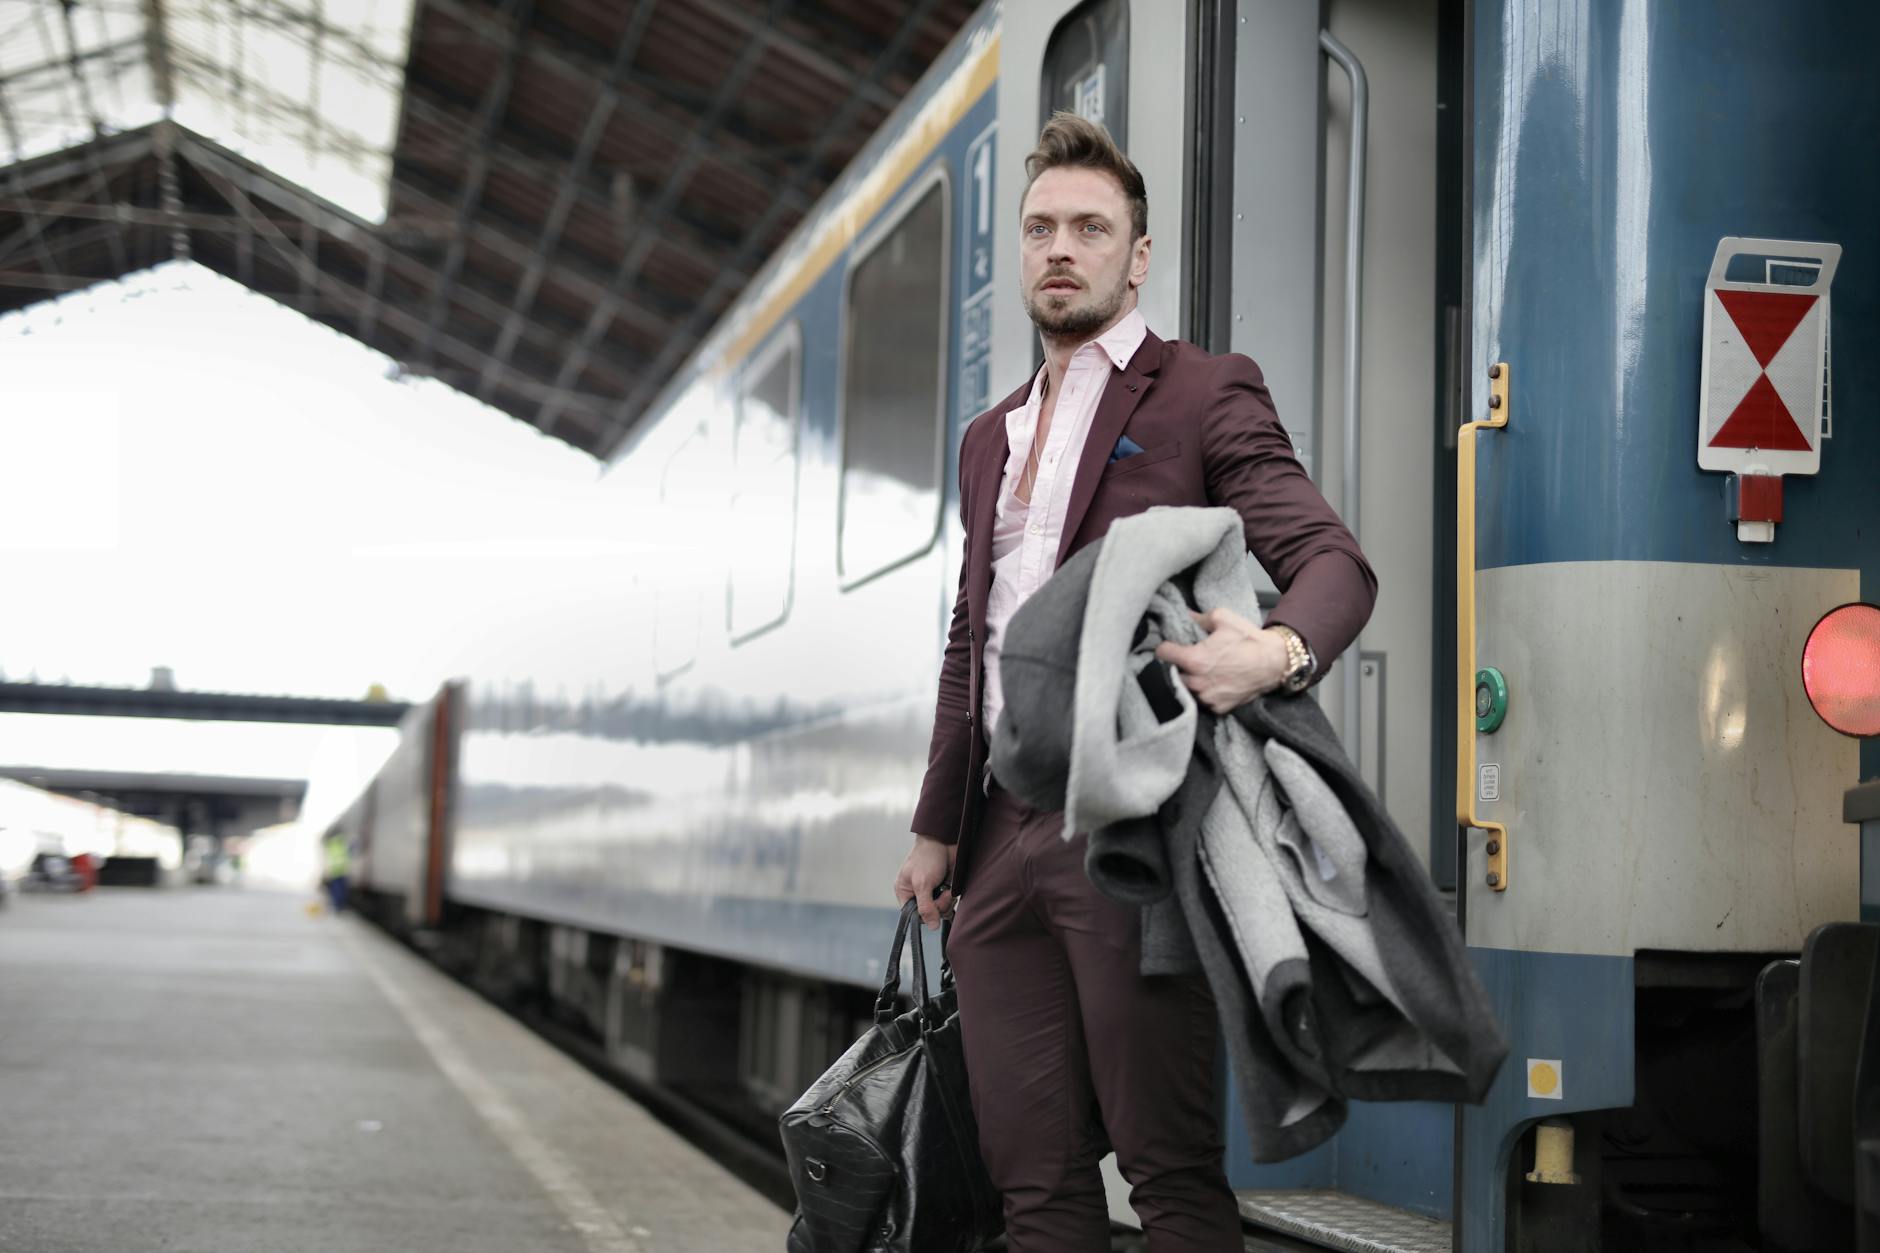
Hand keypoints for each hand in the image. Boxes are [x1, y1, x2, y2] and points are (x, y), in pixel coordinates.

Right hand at [894, 835, 956, 929]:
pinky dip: (952, 899)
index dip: (923, 915)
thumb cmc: (927, 858)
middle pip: (928, 915)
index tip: (931, 907)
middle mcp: (917, 894)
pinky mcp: (944, 889)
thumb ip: (926, 906)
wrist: (945, 840)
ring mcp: (932, 892)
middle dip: (938, 906)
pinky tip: (951, 891)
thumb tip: (931, 926)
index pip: (912, 915)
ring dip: (947, 901)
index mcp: (905, 892)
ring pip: (941, 910)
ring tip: (947, 888)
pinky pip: (949, 904)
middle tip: (942, 893)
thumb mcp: (922, 883)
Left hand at [1153, 607, 1289, 713]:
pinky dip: (1205, 693)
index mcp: (1194, 659)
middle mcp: (1197, 682)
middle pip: (1171, 674)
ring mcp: (1208, 698)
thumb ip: (1199, 617)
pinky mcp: (1219, 708)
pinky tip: (1214, 682)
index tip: (1170, 646)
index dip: (1165, 647)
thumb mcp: (1223, 619)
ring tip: (1201, 671)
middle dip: (1176, 666)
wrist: (1276, 662)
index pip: (1162, 654)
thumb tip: (1184, 615)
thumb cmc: (1249, 640)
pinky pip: (1203, 701)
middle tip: (1187, 658)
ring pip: (1186, 689)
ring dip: (1189, 681)